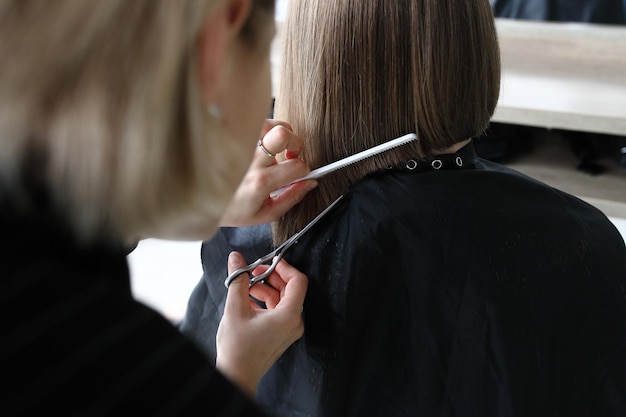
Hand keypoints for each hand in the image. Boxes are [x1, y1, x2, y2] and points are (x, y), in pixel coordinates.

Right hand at [215, 251, 307, 396]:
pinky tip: (248, 298)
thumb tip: (236, 258)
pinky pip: (278, 310)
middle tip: (252, 271)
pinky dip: (265, 301)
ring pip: (283, 299)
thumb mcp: (235, 309)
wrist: (237, 375)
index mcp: (289, 316)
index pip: (298, 281)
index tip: (269, 260)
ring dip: (266, 288)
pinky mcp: (282, 333)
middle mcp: (294, 322)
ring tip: (245, 286)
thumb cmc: (237, 348)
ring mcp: (289, 329)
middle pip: (290, 289)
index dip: (284, 267)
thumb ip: (238, 280)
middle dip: (271, 276)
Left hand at [219, 120, 317, 226]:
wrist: (201, 201)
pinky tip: (264, 143)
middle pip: (282, 134)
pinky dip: (264, 130)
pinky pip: (254, 125)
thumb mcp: (265, 213)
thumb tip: (309, 183)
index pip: (296, 166)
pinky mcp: (233, 139)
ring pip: (269, 124)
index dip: (304, 170)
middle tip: (292, 154)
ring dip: (281, 132)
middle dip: (296, 142)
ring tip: (278, 146)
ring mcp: (241, 147)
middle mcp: (250, 161)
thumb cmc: (232, 210)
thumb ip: (291, 198)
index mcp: (260, 182)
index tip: (301, 174)